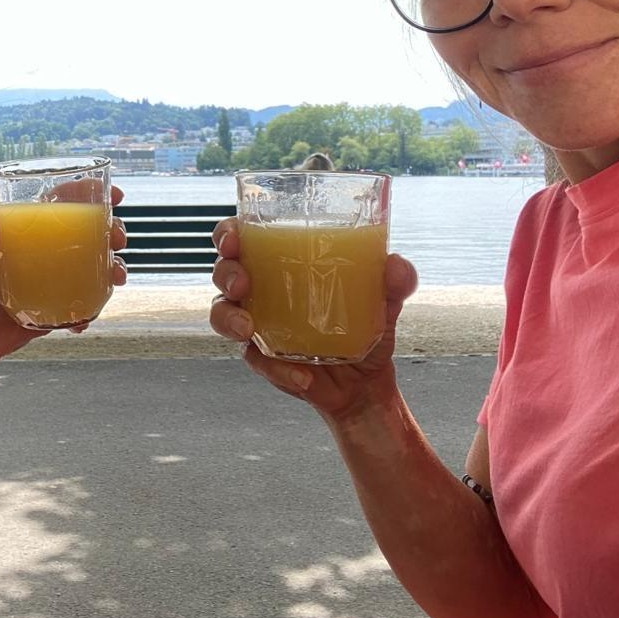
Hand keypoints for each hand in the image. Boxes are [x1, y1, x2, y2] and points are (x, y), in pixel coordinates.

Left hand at [0, 187, 127, 377]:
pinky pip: (80, 307)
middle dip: (111, 232)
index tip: (113, 194)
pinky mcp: (53, 311)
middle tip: (117, 239)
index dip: (88, 195)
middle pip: (86, 234)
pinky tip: (85, 318)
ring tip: (115, 276)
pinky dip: (89, 311)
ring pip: (92, 269)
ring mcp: (51, 282)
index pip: (59, 204)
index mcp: (23, 234)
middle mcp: (42, 254)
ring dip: (111, 270)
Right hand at [209, 216, 417, 422]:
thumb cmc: (366, 325)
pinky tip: (302, 375)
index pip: (243, 239)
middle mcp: (262, 290)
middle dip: (225, 273)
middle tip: (242, 284)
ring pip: (222, 315)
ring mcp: (258, 326)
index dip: (229, 235)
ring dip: (228, 319)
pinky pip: (256, 361)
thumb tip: (396, 265)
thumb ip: (395, 280)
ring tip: (248, 330)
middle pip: (223, 272)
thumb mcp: (386, 300)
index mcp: (282, 263)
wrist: (367, 382)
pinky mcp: (265, 360)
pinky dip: (276, 369)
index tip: (234, 240)